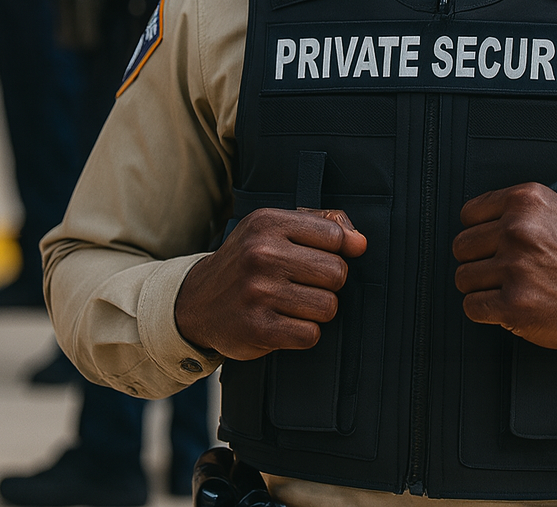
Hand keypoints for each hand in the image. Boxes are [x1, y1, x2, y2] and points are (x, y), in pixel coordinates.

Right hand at [175, 207, 366, 359]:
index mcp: (268, 223)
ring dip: (317, 310)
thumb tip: (360, 242)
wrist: (197, 301)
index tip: (318, 257)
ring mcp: (258, 292)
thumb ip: (323, 223)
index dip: (337, 251)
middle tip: (304, 283)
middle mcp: (261, 254)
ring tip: (292, 303)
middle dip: (328, 283)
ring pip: (328, 306)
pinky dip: (304, 332)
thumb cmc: (249, 260)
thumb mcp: (276, 227)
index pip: (335, 236)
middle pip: (337, 273)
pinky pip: (311, 334)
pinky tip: (284, 322)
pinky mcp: (257, 328)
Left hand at [452, 182, 556, 348]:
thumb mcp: (556, 210)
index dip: (477, 230)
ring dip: (480, 286)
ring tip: (504, 286)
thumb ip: (516, 208)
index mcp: (526, 202)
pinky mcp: (514, 304)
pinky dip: (484, 309)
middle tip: (498, 267)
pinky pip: (472, 306)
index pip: (469, 213)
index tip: (488, 242)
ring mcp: (515, 267)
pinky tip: (503, 304)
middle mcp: (519, 230)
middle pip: (461, 246)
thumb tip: (478, 218)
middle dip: (477, 259)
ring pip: (463, 277)